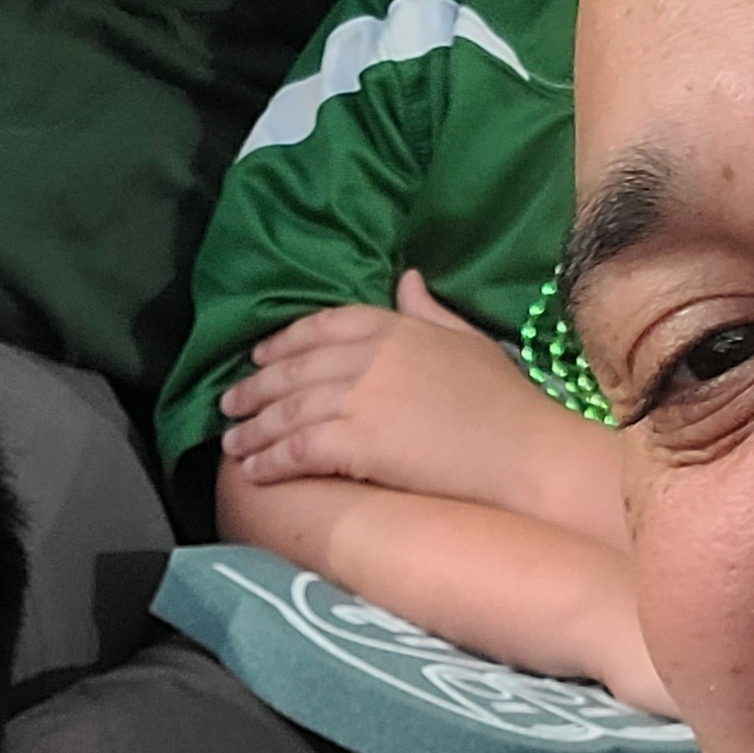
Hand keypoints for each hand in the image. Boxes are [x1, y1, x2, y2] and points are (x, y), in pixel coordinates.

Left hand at [220, 270, 562, 502]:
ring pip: (288, 412)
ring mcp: (360, 398)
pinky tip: (255, 474)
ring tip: (233, 446)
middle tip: (229, 405)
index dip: (282, 343)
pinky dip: (270, 462)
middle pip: (293, 370)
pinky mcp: (357, 443)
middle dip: (255, 389)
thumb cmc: (506, 403)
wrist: (525, 453)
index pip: (320, 326)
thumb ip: (428, 310)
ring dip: (253, 431)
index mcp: (393, 325)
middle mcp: (369, 356)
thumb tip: (405, 278)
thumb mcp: (467, 340)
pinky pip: (298, 450)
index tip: (258, 357)